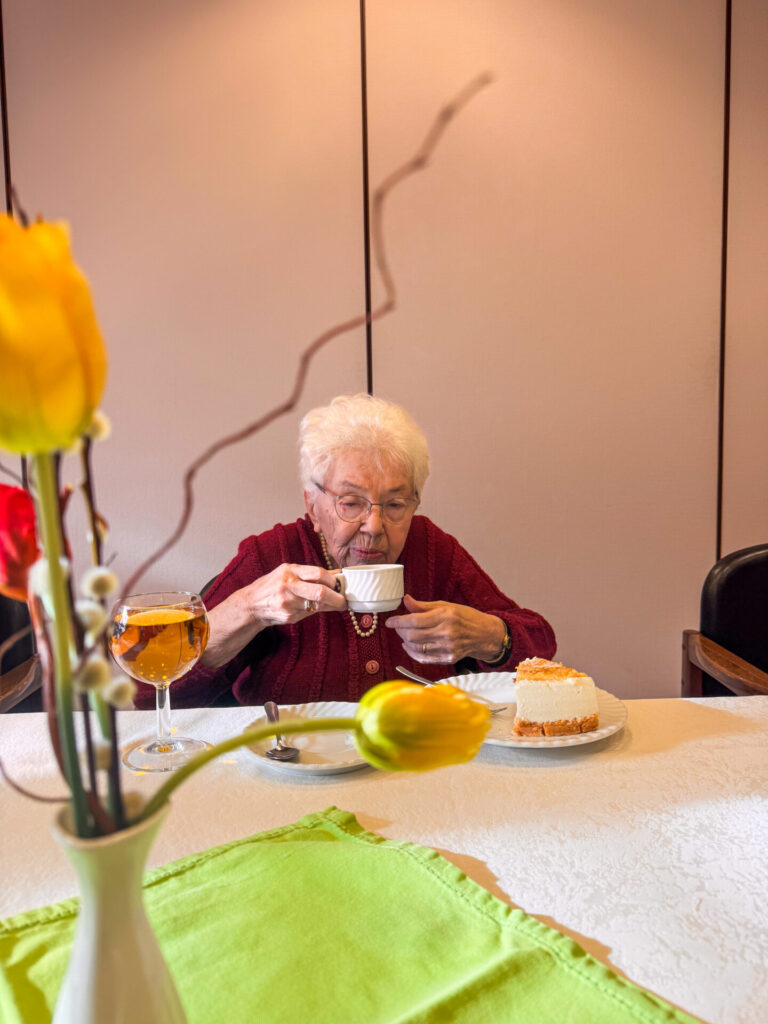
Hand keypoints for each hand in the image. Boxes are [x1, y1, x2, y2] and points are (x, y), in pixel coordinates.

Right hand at [201, 563, 344, 667]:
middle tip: (345, 601)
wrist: (252, 604)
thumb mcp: (288, 572)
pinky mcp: (289, 617)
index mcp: (289, 571)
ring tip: (334, 603)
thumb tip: (337, 574)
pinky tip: (314, 607)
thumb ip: (311, 574)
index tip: (340, 584)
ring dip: (329, 606)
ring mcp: (288, 604)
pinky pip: (310, 614)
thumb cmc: (273, 585)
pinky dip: (316, 610)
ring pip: (318, 606)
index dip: (333, 580)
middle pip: (321, 593)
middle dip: (338, 598)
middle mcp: (288, 587)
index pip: (318, 573)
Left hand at [385, 595, 507, 664]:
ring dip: (406, 642)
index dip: (398, 621)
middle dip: (401, 631)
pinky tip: (410, 646)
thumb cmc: (466, 617)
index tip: (390, 621)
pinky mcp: (449, 658)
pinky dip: (413, 653)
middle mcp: (447, 632)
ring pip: (417, 648)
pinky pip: (424, 659)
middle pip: (413, 636)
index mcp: (446, 616)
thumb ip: (423, 606)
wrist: (485, 634)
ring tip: (405, 635)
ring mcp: (448, 647)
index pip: (414, 620)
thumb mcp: (446, 606)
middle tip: (398, 626)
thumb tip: (406, 600)